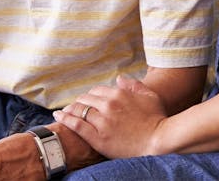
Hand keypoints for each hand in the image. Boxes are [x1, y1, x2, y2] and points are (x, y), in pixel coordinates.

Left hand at [53, 76, 167, 158]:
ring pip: (79, 109)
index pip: (97, 90)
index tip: (88, 101)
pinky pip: (76, 125)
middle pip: (86, 98)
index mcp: (119, 93)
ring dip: (70, 109)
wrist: (159, 140)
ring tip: (63, 112)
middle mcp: (109, 104)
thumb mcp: (149, 96)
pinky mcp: (98, 137)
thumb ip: (134, 85)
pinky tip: (59, 116)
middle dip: (79, 102)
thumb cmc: (157, 118)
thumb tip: (119, 78)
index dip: (91, 95)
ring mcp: (103, 121)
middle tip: (74, 107)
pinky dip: (65, 118)